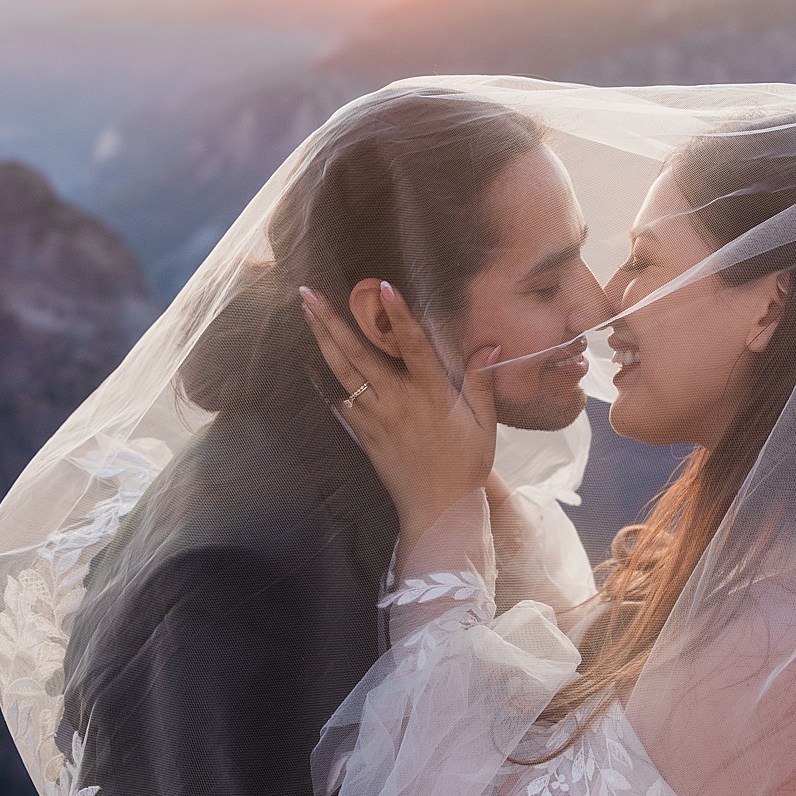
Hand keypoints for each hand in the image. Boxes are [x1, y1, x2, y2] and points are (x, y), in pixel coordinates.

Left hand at [299, 281, 497, 538]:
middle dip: (332, 320)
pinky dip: (323, 376)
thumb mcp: (485, 424)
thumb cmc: (467, 465)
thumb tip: (490, 345)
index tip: (383, 287)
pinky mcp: (362, 432)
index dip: (399, 315)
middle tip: (308, 292)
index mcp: (432, 395)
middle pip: (358, 353)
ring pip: (341, 371)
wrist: (437, 508)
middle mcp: (397, 401)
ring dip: (321, 339)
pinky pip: (337, 398)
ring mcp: (374, 417)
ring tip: (305, 312)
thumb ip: (482, 382)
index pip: (413, 346)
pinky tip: (310, 358)